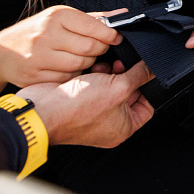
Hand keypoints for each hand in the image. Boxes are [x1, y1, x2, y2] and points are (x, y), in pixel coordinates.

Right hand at [0, 6, 121, 86]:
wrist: (1, 52)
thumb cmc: (37, 32)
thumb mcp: (61, 18)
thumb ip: (92, 18)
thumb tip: (122, 14)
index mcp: (57, 16)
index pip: (94, 26)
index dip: (110, 34)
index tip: (116, 38)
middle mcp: (47, 34)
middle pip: (90, 47)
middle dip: (100, 50)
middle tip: (98, 50)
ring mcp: (39, 55)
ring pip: (80, 65)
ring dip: (88, 64)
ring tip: (82, 59)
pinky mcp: (34, 74)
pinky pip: (66, 78)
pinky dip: (72, 76)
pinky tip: (67, 70)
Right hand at [18, 60, 154, 147]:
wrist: (42, 109)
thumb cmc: (76, 108)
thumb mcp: (118, 88)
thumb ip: (139, 76)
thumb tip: (152, 68)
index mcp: (122, 128)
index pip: (147, 106)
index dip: (148, 88)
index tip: (146, 72)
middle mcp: (109, 123)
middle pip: (129, 94)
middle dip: (127, 76)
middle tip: (124, 65)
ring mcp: (94, 112)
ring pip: (112, 86)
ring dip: (111, 73)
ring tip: (107, 67)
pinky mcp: (81, 100)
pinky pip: (96, 84)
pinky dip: (97, 74)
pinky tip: (94, 68)